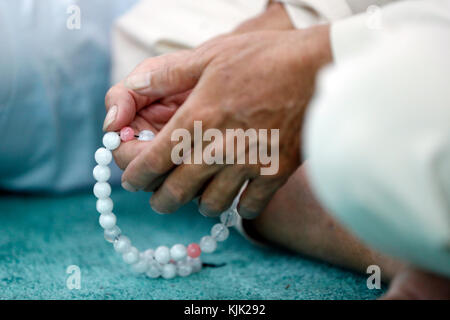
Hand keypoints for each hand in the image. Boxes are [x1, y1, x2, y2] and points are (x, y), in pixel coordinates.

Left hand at [114, 25, 331, 218]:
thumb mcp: (208, 56)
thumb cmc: (262, 58)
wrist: (318, 68)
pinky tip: (238, 193)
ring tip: (200, 191)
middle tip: (160, 195)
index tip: (132, 179)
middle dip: (160, 199)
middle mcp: (218, 150)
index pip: (151, 163)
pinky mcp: (275, 174)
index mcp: (196, 120)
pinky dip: (239, 206)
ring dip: (199, 202)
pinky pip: (248, 208)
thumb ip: (165, 76)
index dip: (134, 176)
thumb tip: (131, 91)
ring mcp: (248, 165)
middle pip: (174, 194)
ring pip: (210, 206)